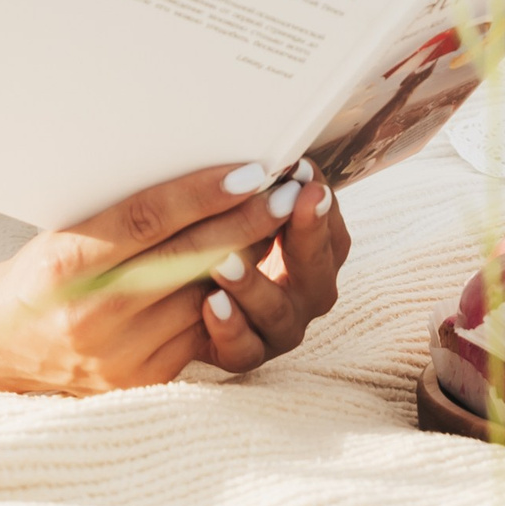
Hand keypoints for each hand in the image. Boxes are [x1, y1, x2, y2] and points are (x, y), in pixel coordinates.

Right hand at [0, 158, 348, 394]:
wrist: (2, 345)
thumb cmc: (41, 273)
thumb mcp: (69, 231)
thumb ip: (129, 216)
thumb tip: (212, 179)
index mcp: (65, 263)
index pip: (148, 221)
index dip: (203, 193)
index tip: (251, 170)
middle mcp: (92, 314)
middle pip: (188, 260)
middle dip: (247, 223)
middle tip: (287, 191)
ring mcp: (121, 355)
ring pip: (205, 298)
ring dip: (250, 260)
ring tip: (280, 224)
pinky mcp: (145, 381)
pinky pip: (202, 333)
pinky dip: (230, 299)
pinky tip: (255, 269)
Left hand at [196, 156, 347, 373]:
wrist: (173, 314)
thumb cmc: (216, 241)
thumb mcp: (240, 214)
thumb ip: (258, 193)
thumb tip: (266, 150)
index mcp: (312, 258)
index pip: (331, 231)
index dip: (320, 202)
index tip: (302, 170)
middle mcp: (303, 296)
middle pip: (318, 271)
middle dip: (308, 233)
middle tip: (295, 198)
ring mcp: (275, 330)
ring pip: (277, 313)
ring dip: (255, 284)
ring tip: (227, 261)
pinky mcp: (241, 355)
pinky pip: (243, 350)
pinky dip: (230, 328)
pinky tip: (211, 304)